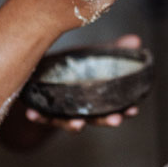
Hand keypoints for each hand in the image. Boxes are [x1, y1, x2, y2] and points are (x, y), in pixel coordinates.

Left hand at [24, 34, 143, 131]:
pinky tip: (32, 114)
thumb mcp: (95, 56)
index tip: (134, 110)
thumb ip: (114, 50)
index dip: (126, 110)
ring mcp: (63, 113)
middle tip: (116, 120)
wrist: (45, 78)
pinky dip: (37, 116)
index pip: (115, 107)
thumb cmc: (76, 69)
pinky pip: (41, 116)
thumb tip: (135, 40)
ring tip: (78, 125)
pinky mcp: (44, 111)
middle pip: (96, 119)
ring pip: (70, 122)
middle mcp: (82, 110)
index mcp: (97, 99)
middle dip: (106, 120)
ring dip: (74, 125)